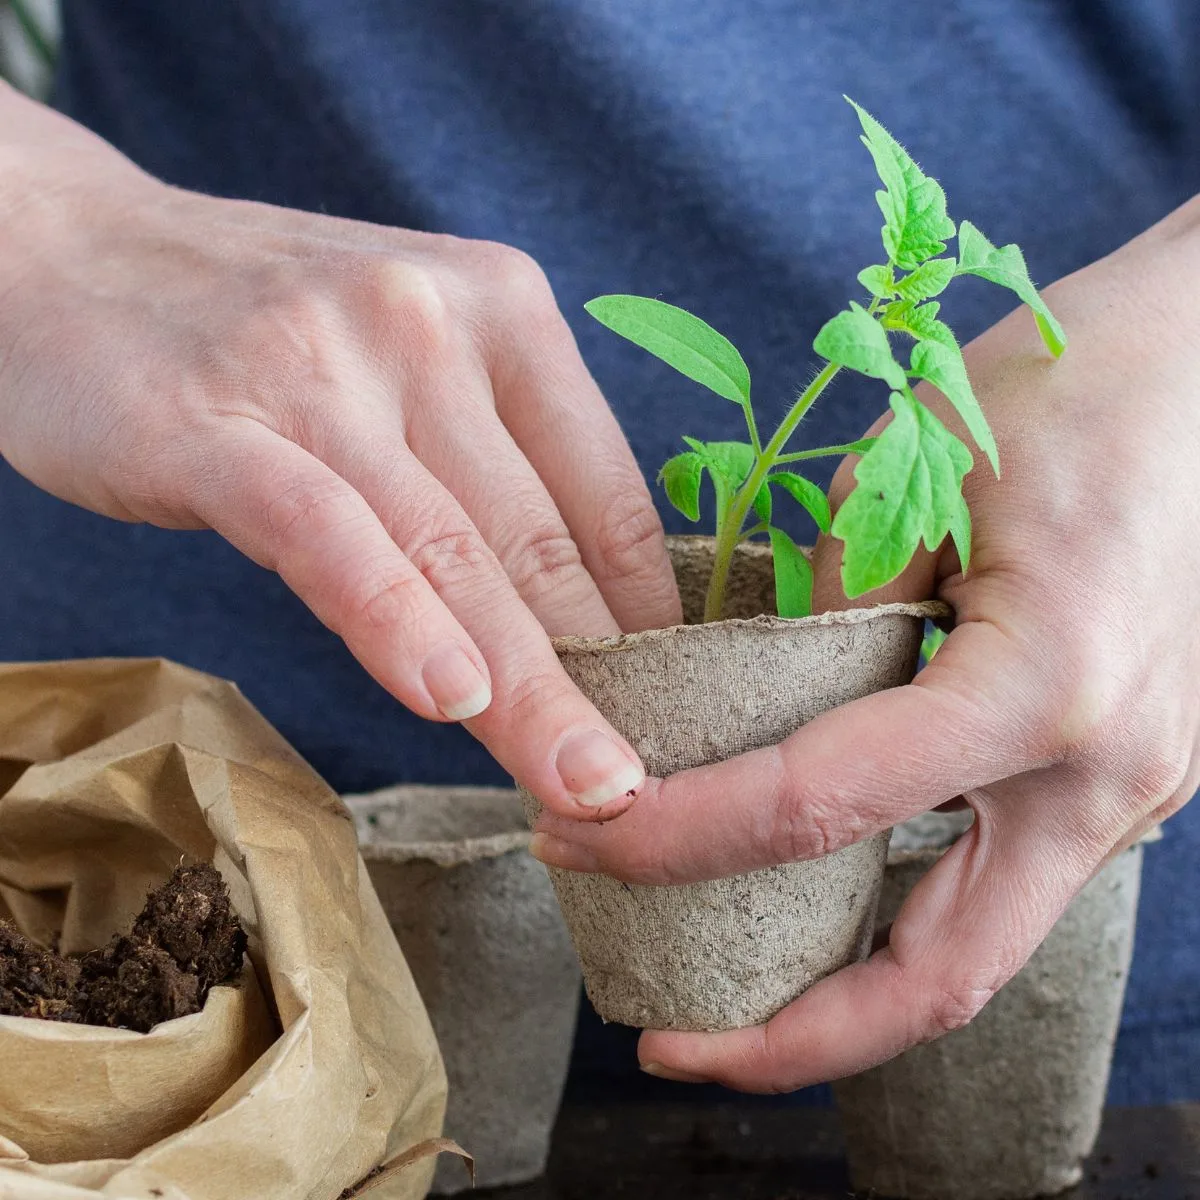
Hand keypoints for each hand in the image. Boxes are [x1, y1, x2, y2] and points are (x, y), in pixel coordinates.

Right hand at [0, 86, 679, 817]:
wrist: (65, 249)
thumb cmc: (261, 327)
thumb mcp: (412, 353)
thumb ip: (494, 450)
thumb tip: (583, 596)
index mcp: (504, 308)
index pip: (609, 494)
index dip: (649, 621)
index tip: (671, 707)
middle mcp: (431, 323)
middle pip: (540, 541)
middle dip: (607, 680)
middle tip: (652, 783)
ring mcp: (325, 369)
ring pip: (453, 555)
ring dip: (531, 691)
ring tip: (586, 785)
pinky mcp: (219, 425)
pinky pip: (328, 538)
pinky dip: (395, 621)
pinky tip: (450, 700)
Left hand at [531, 195, 1199, 1088]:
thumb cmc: (1084, 388)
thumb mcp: (919, 471)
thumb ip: (832, 600)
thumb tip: (762, 692)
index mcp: (1045, 688)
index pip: (819, 810)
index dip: (678, 841)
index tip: (579, 841)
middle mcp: (1104, 775)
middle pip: (938, 978)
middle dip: (792, 1037)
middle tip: (670, 1042)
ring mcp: (1133, 787)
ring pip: (977, 945)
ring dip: (848, 987)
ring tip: (730, 985)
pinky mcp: (1126, 772)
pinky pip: (1003, 873)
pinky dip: (902, 907)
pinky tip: (825, 886)